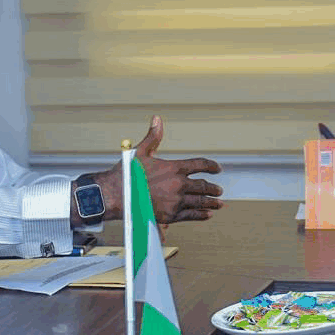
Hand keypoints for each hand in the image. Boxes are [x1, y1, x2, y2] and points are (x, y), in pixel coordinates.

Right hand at [97, 116, 223, 224]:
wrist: (115, 196)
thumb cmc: (126, 174)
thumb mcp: (140, 152)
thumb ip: (153, 136)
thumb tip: (157, 119)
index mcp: (174, 168)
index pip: (200, 165)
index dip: (212, 166)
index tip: (218, 169)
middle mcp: (178, 184)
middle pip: (204, 186)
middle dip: (213, 188)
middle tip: (219, 190)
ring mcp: (176, 201)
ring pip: (201, 201)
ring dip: (212, 202)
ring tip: (219, 203)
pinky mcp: (171, 215)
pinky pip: (192, 215)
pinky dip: (202, 214)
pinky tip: (208, 214)